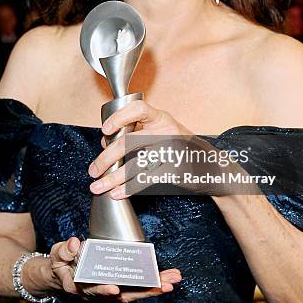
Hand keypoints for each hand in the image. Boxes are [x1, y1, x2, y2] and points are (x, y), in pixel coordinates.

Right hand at [45, 236, 181, 302]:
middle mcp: (98, 291)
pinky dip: (151, 283)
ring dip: (153, 288)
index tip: (113, 288)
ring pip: (133, 292)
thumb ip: (65, 250)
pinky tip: (166, 278)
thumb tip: (74, 243)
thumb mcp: (58, 253)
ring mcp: (110, 289)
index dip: (102, 290)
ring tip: (172, 281)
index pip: (92, 289)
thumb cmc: (61, 263)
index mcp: (80, 285)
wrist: (63, 272)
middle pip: (122, 295)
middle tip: (164, 286)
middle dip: (144, 291)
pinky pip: (135, 287)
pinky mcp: (118, 284)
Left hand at [88, 99, 239, 197]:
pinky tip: (118, 193)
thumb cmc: (178, 147)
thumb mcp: (161, 131)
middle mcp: (165, 131)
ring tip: (99, 187)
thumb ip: (136, 132)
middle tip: (93, 170)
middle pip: (128, 142)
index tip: (105, 131)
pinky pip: (145, 180)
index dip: (119, 118)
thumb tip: (106, 142)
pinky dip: (128, 189)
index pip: (137, 109)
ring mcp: (170, 152)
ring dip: (112, 178)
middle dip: (106, 159)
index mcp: (160, 118)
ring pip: (134, 165)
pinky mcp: (174, 171)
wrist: (208, 166)